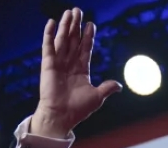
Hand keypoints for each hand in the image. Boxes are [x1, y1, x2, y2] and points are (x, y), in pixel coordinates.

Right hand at [32, 8, 120, 138]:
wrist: (61, 116)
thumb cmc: (78, 109)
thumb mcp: (97, 97)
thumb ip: (107, 88)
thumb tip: (119, 86)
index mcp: (81, 70)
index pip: (85, 48)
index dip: (88, 36)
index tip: (91, 24)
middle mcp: (69, 64)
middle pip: (74, 40)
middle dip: (76, 26)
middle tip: (78, 10)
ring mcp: (58, 63)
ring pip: (63, 40)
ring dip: (65, 26)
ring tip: (69, 12)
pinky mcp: (47, 65)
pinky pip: (48, 47)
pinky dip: (48, 34)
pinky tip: (51, 23)